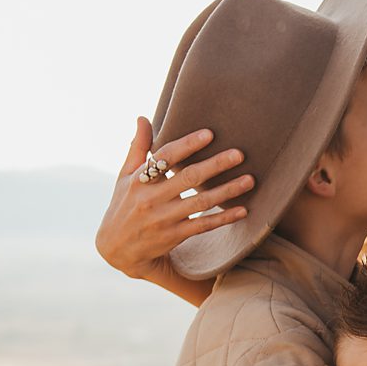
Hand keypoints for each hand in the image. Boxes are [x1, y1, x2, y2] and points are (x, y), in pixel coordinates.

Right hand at [95, 118, 252, 283]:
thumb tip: (142, 117)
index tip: (209, 134)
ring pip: (200, 202)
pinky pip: (204, 225)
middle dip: (214, 165)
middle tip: (239, 154)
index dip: (187, 145)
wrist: (117, 248)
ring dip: (227, 191)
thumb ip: (138, 147)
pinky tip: (243, 210)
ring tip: (250, 180)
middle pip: (188, 178)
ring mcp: (164, 219)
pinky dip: (223, 218)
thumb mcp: (125, 176)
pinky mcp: (175, 235)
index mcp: (139, 179)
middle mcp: (151, 198)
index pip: (165, 157)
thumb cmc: (124, 204)